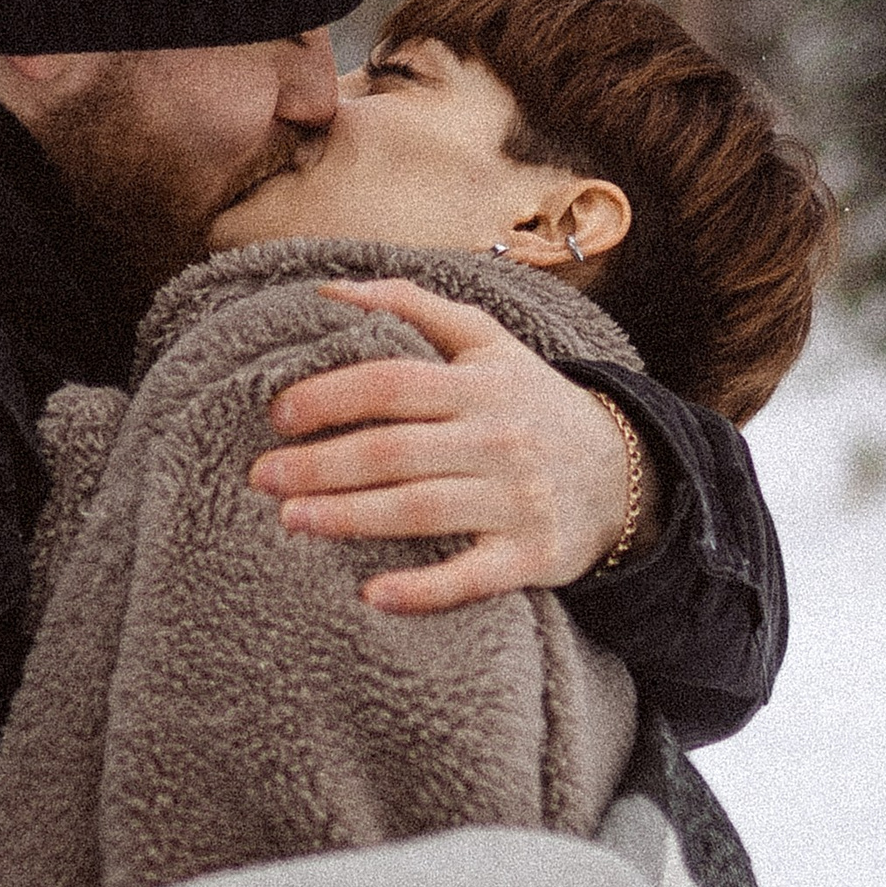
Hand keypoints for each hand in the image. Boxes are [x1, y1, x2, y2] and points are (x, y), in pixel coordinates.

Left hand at [248, 278, 659, 611]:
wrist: (623, 471)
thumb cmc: (532, 401)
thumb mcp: (487, 341)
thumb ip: (411, 305)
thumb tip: (330, 291)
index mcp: (479, 384)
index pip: (393, 381)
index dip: (330, 395)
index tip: (277, 413)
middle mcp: (498, 438)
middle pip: (396, 450)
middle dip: (322, 464)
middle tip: (262, 476)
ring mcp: (517, 500)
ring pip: (422, 510)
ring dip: (351, 518)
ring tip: (291, 521)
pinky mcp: (531, 556)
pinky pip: (472, 576)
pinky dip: (423, 589)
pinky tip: (371, 595)